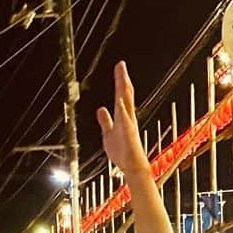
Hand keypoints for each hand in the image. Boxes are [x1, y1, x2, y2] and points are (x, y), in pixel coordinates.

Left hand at [96, 61, 150, 178]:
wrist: (132, 168)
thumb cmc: (122, 153)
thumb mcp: (108, 133)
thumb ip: (105, 121)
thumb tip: (100, 109)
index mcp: (123, 117)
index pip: (121, 96)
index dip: (120, 82)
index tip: (119, 67)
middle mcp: (128, 119)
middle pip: (125, 96)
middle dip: (123, 80)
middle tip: (121, 65)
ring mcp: (129, 126)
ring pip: (127, 105)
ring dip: (124, 91)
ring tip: (122, 77)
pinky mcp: (129, 136)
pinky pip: (126, 122)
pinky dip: (123, 112)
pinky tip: (120, 102)